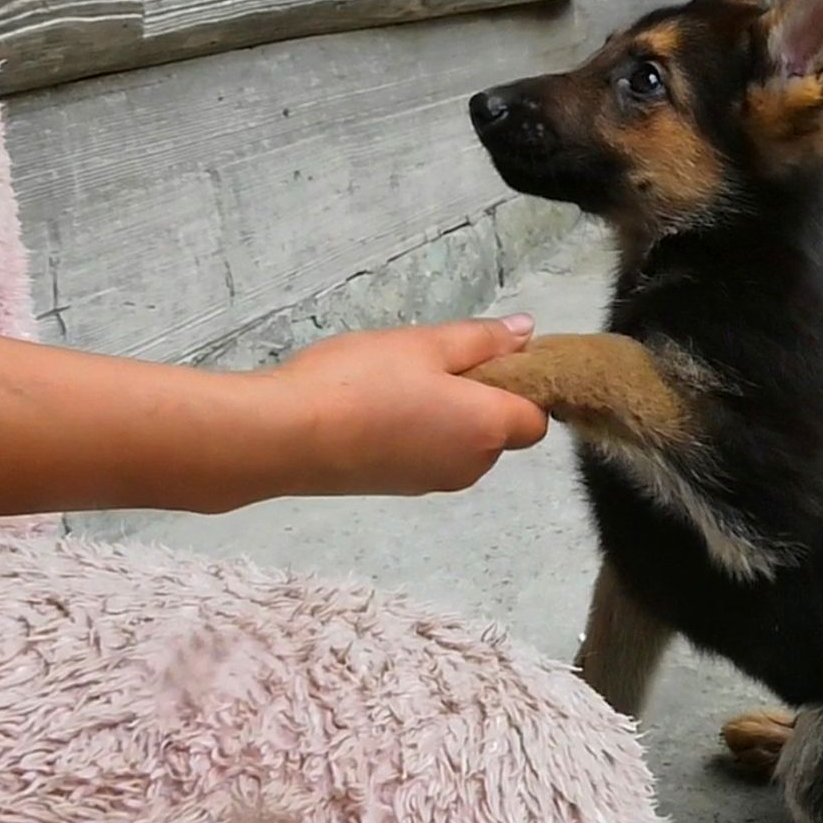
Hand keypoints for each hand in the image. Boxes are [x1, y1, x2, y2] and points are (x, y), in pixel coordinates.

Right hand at [269, 316, 550, 496]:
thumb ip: (483, 340)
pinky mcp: (399, 489)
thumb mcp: (426, 344)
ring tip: (398, 381)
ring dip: (447, 414)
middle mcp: (471, 467)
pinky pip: (429, 455)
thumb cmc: (361, 382)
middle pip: (499, 431)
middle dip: (481, 397)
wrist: (285, 437)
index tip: (488, 358)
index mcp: (488, 429)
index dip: (522, 387)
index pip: (536, 418)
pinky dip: (418, 433)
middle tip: (433, 360)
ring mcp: (434, 483)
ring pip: (462, 443)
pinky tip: (377, 408)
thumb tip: (527, 334)